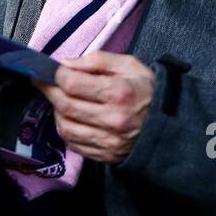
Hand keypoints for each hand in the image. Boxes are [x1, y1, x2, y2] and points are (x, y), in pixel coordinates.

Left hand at [37, 50, 153, 163]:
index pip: (72, 84)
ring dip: (57, 112)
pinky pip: (74, 144)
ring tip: (61, 101)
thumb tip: (66, 64)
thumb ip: (97, 60)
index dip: (55, 75)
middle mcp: (112, 119)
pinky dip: (66, 130)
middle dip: (50, 92)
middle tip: (45, 83)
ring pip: (66, 127)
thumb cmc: (148, 90)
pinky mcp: (106, 155)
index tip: (50, 71)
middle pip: (65, 105)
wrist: (170, 124)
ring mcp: (109, 141)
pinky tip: (71, 118)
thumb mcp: (129, 65)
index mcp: (118, 92)